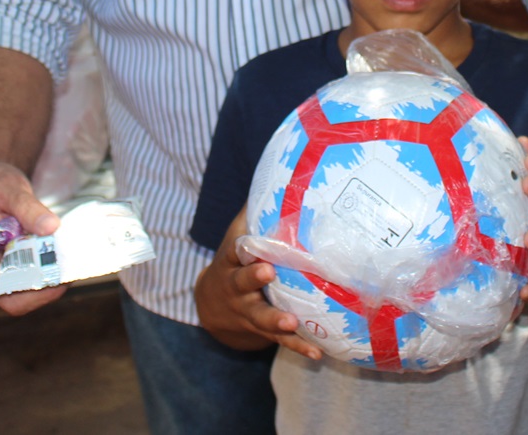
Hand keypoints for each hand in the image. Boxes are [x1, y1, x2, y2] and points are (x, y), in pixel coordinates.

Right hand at [0, 160, 62, 315]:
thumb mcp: (7, 186)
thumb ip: (27, 206)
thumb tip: (51, 227)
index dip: (9, 278)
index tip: (39, 268)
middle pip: (2, 296)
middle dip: (33, 294)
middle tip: (60, 278)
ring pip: (17, 295)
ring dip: (43, 289)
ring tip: (66, 271)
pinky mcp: (13, 265)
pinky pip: (28, 282)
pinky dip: (46, 277)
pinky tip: (62, 263)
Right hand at [194, 215, 320, 359]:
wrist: (211, 306)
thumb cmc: (235, 261)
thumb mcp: (237, 237)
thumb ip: (255, 213)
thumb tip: (279, 175)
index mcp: (232, 260)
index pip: (235, 251)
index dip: (244, 248)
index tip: (255, 244)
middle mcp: (236, 287)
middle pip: (241, 283)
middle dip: (253, 279)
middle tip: (268, 272)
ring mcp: (247, 312)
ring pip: (260, 317)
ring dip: (275, 320)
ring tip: (291, 322)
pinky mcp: (262, 331)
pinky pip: (280, 341)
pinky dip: (297, 346)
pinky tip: (316, 352)